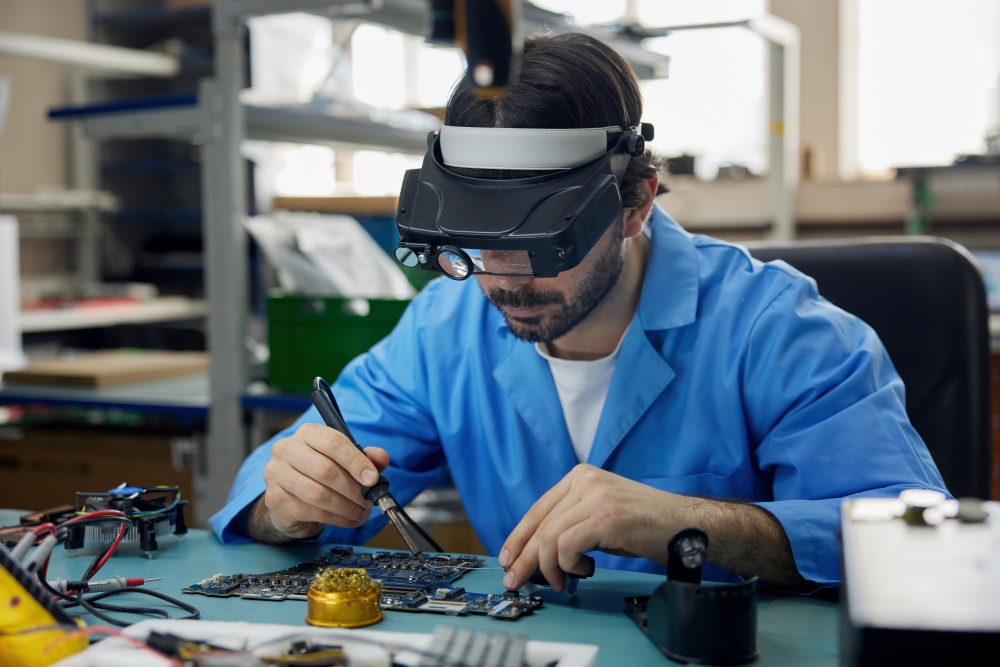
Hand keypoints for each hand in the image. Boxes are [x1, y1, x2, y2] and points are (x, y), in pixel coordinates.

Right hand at [251, 422, 389, 541]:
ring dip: (346, 507)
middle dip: (353, 489)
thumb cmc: (321, 475)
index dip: (356, 461)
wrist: (291, 499)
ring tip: (361, 512)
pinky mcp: (275, 499)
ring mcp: (277, 474)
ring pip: (318, 494)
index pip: (333, 442)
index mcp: (308, 433)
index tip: (373, 478)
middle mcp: (287, 449)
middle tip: (369, 500)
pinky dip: (336, 518)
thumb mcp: (346, 462)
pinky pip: (311, 512)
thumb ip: (365, 458)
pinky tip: (348, 519)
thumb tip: (381, 458)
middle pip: (326, 470)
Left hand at [499, 464, 675, 591]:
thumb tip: (537, 553)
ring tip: (561, 581)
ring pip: (550, 538)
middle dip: (525, 558)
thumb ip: (572, 523)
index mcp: (581, 476)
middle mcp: (585, 480)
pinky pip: (567, 546)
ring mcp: (596, 497)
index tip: (508, 558)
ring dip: (549, 568)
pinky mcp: (607, 517)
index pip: (538, 508)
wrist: (687, 526)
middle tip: (517, 581)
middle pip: (540, 524)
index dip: (518, 536)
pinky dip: (568, 566)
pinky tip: (582, 571)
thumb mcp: (601, 515)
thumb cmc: (646, 526)